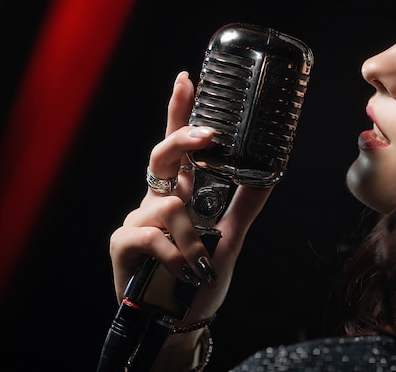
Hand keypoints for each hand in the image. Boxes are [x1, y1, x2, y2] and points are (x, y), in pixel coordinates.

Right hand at [109, 71, 271, 324]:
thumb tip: (273, 172)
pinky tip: (179, 268)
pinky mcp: (123, 243)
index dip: (180, 112)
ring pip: (168, 205)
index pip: (180, 146)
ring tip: (199, 261)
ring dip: (191, 236)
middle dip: (182, 139)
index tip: (188, 78)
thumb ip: (246, 204)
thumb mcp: (230, 236)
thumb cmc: (200, 275)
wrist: (179, 317)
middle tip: (206, 135)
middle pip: (161, 155)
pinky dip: (172, 253)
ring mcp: (138, 219)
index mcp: (182, 192)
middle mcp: (158, 199)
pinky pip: (149, 234)